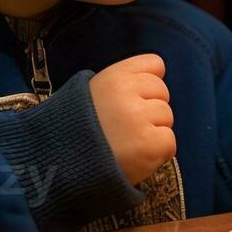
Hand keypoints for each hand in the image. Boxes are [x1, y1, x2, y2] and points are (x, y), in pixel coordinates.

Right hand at [89, 54, 174, 184]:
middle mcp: (126, 93)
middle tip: (125, 127)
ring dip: (153, 132)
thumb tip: (158, 76)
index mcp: (113, 76)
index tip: (132, 99)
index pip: (155, 64)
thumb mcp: (94, 93)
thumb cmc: (81, 130)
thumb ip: (123, 83)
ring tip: (126, 143)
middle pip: (163, 92)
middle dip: (150, 109)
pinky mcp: (150, 144)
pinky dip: (157, 152)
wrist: (62, 167)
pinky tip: (134, 156)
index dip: (147, 84)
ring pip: (167, 117)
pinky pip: (169, 141)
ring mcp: (138, 118)